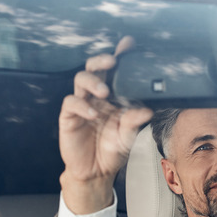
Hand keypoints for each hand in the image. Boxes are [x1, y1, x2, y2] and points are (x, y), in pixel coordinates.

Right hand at [59, 37, 152, 213]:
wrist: (96, 172)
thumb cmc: (112, 150)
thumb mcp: (128, 136)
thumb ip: (134, 121)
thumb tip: (147, 109)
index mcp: (113, 97)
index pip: (115, 72)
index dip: (120, 55)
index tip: (128, 44)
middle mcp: (97, 97)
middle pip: (95, 68)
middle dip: (102, 61)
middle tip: (112, 62)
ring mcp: (82, 105)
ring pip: (81, 80)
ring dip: (93, 82)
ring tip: (104, 92)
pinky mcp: (69, 117)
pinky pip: (72, 103)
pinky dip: (82, 106)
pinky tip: (92, 114)